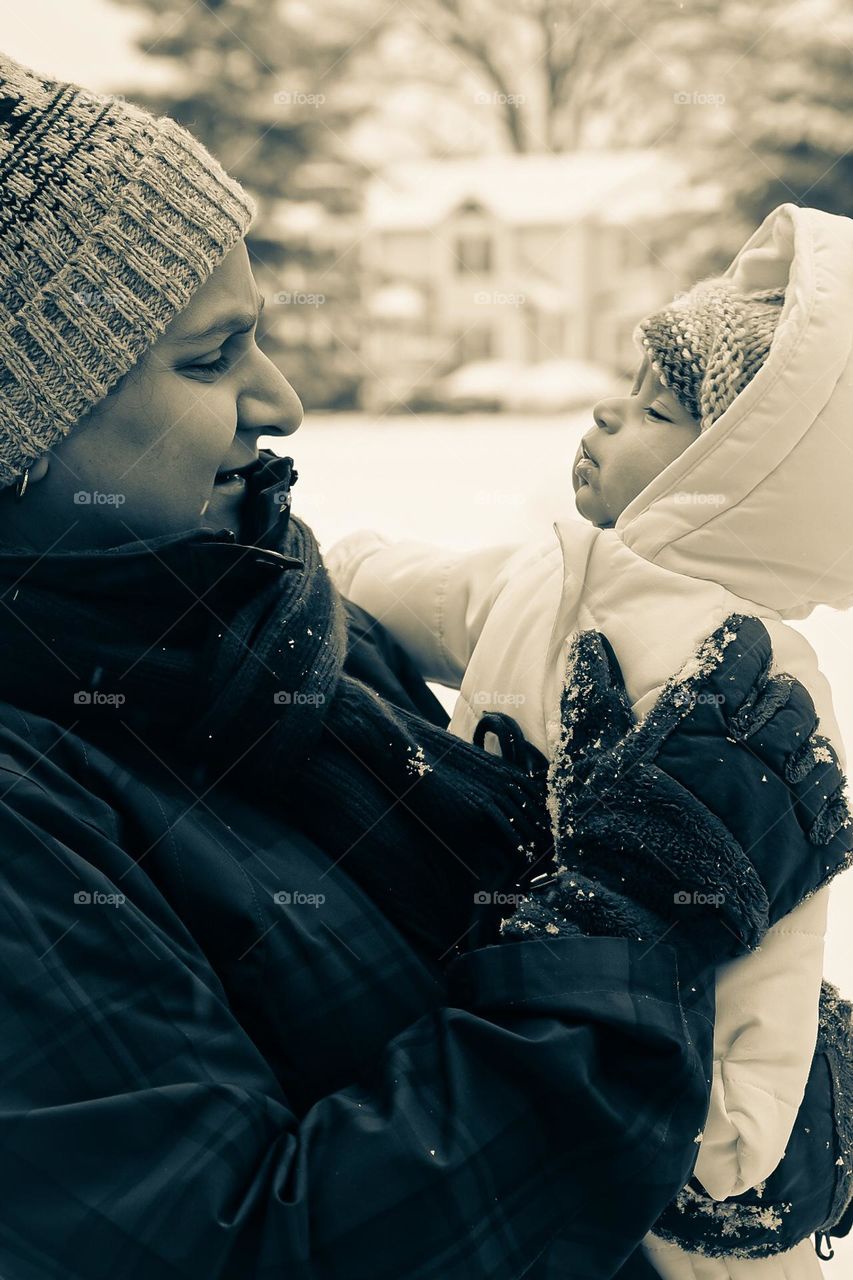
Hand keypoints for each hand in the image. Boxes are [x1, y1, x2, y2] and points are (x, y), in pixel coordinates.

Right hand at [502, 614, 852, 963]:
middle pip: (787, 701)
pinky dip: (827, 799)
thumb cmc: (606, 836)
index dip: (744, 646)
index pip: (738, 659)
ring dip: (804, 741)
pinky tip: (808, 796)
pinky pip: (837, 814)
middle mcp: (748, 753)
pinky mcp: (803, 855)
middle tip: (766, 699)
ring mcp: (782, 804)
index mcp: (698, 722)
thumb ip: (593, 695)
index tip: (744, 642)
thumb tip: (591, 639)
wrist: (632, 923)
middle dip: (778, 693)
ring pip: (817, 751)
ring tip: (789, 746)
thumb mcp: (586, 758)